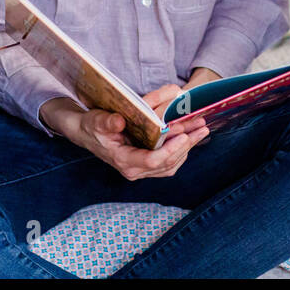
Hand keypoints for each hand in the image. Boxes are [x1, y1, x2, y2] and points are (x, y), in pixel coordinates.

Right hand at [42, 89, 208, 180]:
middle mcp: (134, 169)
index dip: (171, 149)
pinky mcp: (147, 165)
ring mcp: (141, 169)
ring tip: (201, 129)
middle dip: (187, 144)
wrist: (87, 133)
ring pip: (172, 164)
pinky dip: (181, 149)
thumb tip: (119, 121)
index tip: (184, 135)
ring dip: (188, 147)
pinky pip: (169, 162)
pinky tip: (190, 136)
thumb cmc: (92, 126)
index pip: (153, 161)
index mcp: (123, 160)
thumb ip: (107, 122)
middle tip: (202, 127)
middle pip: (168, 163)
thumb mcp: (97, 120)